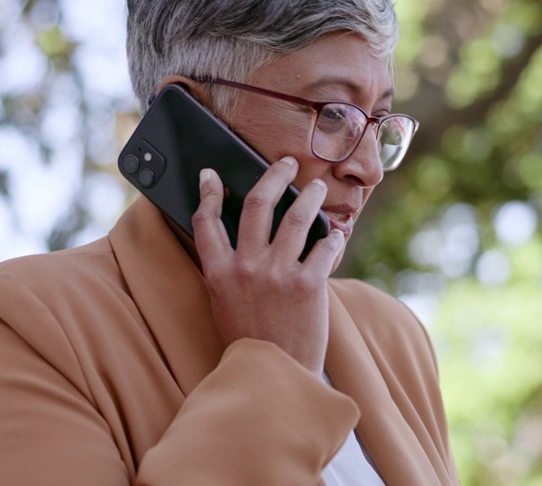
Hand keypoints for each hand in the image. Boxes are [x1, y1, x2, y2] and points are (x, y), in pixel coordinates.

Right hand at [191, 157, 346, 373]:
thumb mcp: (224, 305)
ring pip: (297, 216)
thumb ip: (228, 271)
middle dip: (274, 176)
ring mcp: (278, 274)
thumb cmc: (250, 342)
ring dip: (310, 196)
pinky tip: (335, 234)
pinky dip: (332, 237)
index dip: (208, 193)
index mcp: (218, 273)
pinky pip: (325, 247)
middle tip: (286, 164)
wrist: (274, 377)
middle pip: (259, 203)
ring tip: (317, 188)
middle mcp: (245, 268)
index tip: (211, 174)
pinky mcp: (308, 285)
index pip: (206, 221)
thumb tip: (242, 239)